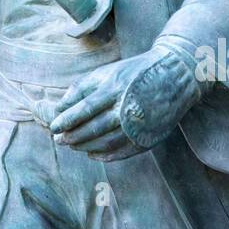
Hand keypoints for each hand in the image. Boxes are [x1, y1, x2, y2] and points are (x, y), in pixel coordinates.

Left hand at [48, 44, 202, 161]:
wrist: (174, 75)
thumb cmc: (133, 72)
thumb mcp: (107, 72)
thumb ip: (82, 88)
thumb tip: (61, 107)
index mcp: (116, 87)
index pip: (86, 108)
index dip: (68, 119)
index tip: (54, 127)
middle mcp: (128, 106)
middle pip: (95, 127)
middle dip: (74, 136)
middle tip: (59, 140)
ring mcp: (140, 123)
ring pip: (107, 142)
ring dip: (86, 146)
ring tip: (73, 147)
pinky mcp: (149, 135)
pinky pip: (123, 151)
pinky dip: (105, 155)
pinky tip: (92, 154)